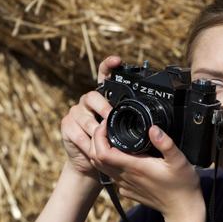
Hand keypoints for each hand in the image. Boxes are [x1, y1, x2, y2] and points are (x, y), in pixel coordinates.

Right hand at [60, 55, 121, 179]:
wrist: (90, 161)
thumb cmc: (111, 143)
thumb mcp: (124, 131)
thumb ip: (132, 122)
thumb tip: (156, 124)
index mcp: (103, 97)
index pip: (104, 75)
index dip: (109, 66)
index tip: (117, 60)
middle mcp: (88, 101)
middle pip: (93, 96)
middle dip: (103, 109)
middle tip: (110, 118)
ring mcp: (75, 112)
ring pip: (85, 116)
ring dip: (95, 129)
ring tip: (103, 138)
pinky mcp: (66, 125)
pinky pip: (77, 132)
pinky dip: (86, 142)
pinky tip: (92, 147)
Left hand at [88, 119, 204, 220]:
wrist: (182, 209)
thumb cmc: (182, 184)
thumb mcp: (179, 160)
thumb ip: (165, 143)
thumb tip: (153, 128)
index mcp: (134, 167)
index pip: (103, 153)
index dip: (99, 136)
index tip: (107, 124)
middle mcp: (125, 177)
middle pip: (96, 159)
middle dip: (95, 141)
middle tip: (106, 128)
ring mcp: (124, 185)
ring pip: (101, 167)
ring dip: (100, 151)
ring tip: (110, 138)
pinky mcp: (127, 191)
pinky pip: (111, 175)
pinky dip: (109, 163)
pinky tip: (122, 155)